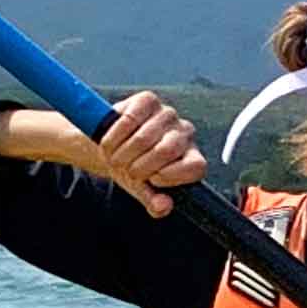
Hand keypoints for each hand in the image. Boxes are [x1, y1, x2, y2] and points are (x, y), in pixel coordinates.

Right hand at [89, 92, 206, 214]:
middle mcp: (185, 133)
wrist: (113, 145)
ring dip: (122, 154)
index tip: (151, 180)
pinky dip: (114, 136)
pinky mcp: (148, 100)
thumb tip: (163, 207)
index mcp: (192, 157)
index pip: (196, 167)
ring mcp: (167, 114)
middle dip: (139, 167)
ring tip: (115, 159)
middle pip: (167, 150)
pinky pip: (130, 119)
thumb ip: (154, 202)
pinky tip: (110, 143)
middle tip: (126, 171)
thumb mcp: (143, 190)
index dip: (170, 176)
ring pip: (144, 137)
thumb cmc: (133, 169)